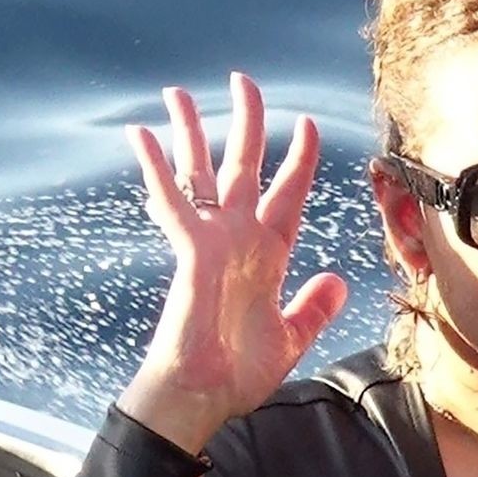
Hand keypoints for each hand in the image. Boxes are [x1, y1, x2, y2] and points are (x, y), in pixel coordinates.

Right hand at [120, 73, 348, 447]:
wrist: (205, 396)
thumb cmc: (237, 374)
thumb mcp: (291, 337)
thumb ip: (313, 307)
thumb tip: (337, 280)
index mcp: (266, 255)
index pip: (286, 195)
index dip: (298, 159)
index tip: (305, 124)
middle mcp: (238, 239)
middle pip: (243, 166)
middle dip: (247, 122)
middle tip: (243, 80)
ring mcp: (212, 241)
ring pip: (202, 172)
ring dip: (192, 130)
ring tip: (178, 92)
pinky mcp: (191, 251)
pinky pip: (173, 201)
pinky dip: (157, 168)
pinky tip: (141, 135)